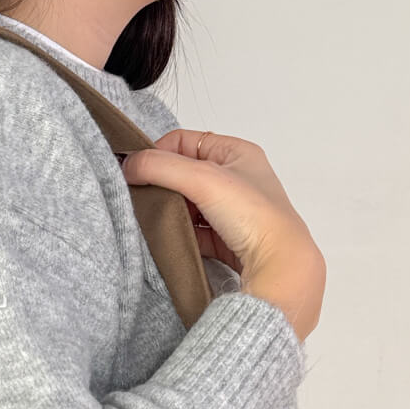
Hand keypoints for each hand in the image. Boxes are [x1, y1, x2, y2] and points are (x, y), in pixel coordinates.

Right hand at [120, 127, 325, 338]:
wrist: (280, 267)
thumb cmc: (257, 218)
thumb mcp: (203, 178)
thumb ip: (159, 166)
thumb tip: (129, 165)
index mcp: (239, 153)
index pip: (186, 141)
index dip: (159, 152)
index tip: (139, 169)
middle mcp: (239, 180)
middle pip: (185, 173)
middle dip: (163, 184)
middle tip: (144, 196)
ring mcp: (235, 212)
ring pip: (189, 205)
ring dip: (171, 211)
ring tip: (158, 218)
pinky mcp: (230, 240)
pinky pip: (196, 232)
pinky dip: (181, 234)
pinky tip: (173, 240)